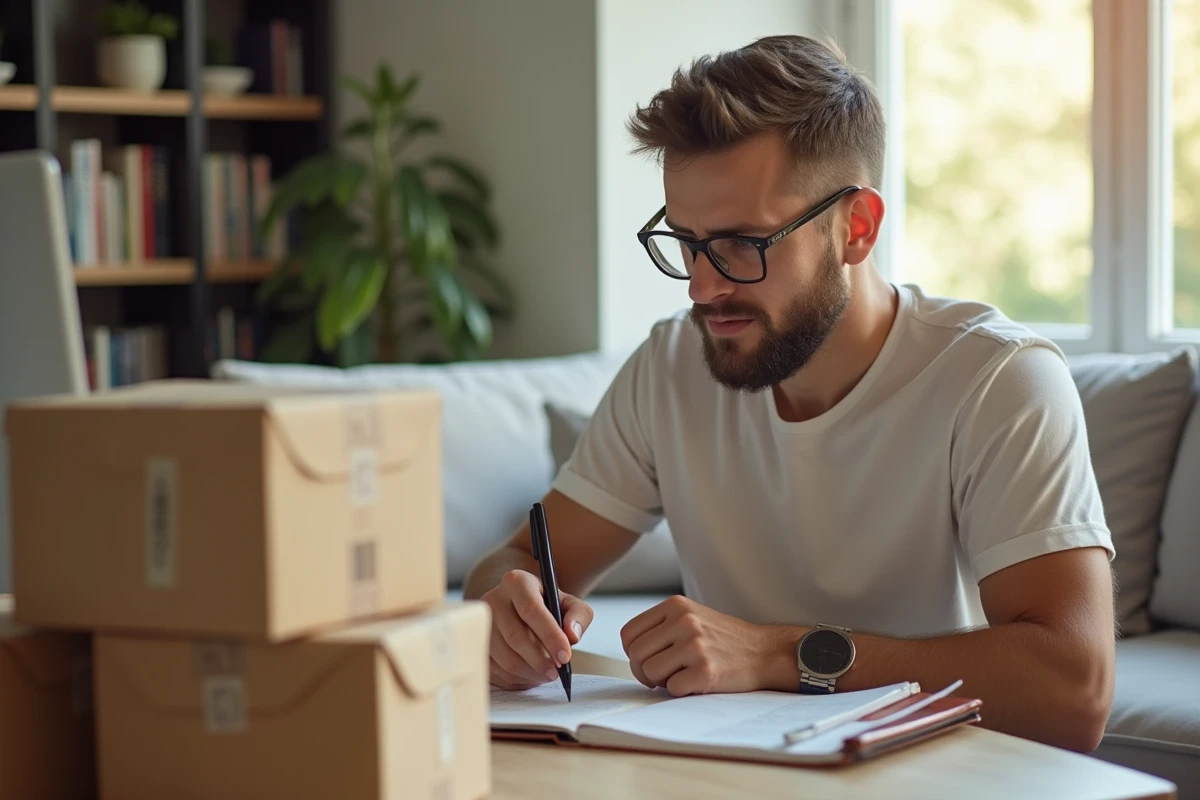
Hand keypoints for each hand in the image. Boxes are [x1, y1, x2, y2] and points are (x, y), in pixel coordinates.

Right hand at [481, 570, 593, 690]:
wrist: (519, 608)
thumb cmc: (547, 607)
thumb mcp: (569, 604)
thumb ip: (578, 615)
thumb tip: (572, 635)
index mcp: (517, 582)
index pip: (531, 610)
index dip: (550, 636)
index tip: (565, 657)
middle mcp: (493, 599)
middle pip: (515, 637)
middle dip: (540, 661)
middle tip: (556, 673)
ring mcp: (480, 623)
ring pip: (505, 657)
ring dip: (529, 673)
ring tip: (546, 675)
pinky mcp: (475, 645)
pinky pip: (495, 670)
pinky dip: (516, 679)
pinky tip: (530, 675)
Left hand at [621, 595, 783, 695]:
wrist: (765, 652)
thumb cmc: (725, 639)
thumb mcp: (692, 616)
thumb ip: (662, 626)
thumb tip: (630, 649)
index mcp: (676, 605)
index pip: (629, 633)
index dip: (633, 653)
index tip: (648, 660)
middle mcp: (684, 621)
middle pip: (635, 654)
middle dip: (643, 671)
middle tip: (662, 676)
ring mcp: (695, 645)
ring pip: (649, 672)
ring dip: (662, 681)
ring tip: (682, 675)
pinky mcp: (705, 670)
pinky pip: (672, 688)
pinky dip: (681, 691)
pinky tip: (697, 682)